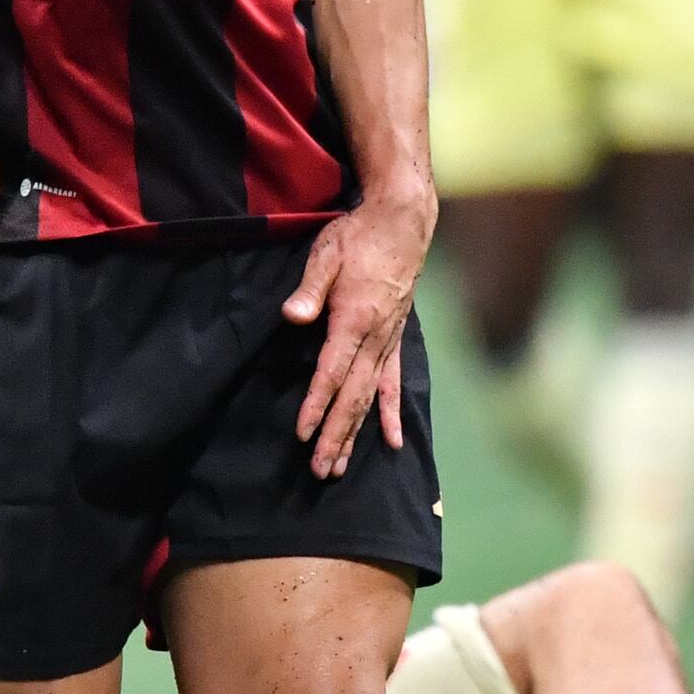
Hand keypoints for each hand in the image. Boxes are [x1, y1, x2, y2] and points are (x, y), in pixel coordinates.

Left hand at [283, 189, 435, 479]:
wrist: (401, 224)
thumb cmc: (358, 236)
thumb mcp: (326, 254)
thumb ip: (310, 289)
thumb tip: (292, 316)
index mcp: (354, 320)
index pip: (332, 372)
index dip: (318, 405)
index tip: (304, 433)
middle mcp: (375, 339)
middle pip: (353, 397)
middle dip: (337, 435)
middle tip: (321, 470)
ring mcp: (388, 342)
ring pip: (370, 398)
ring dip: (355, 433)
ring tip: (341, 466)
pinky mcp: (394, 339)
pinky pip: (393, 384)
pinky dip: (390, 414)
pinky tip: (391, 440)